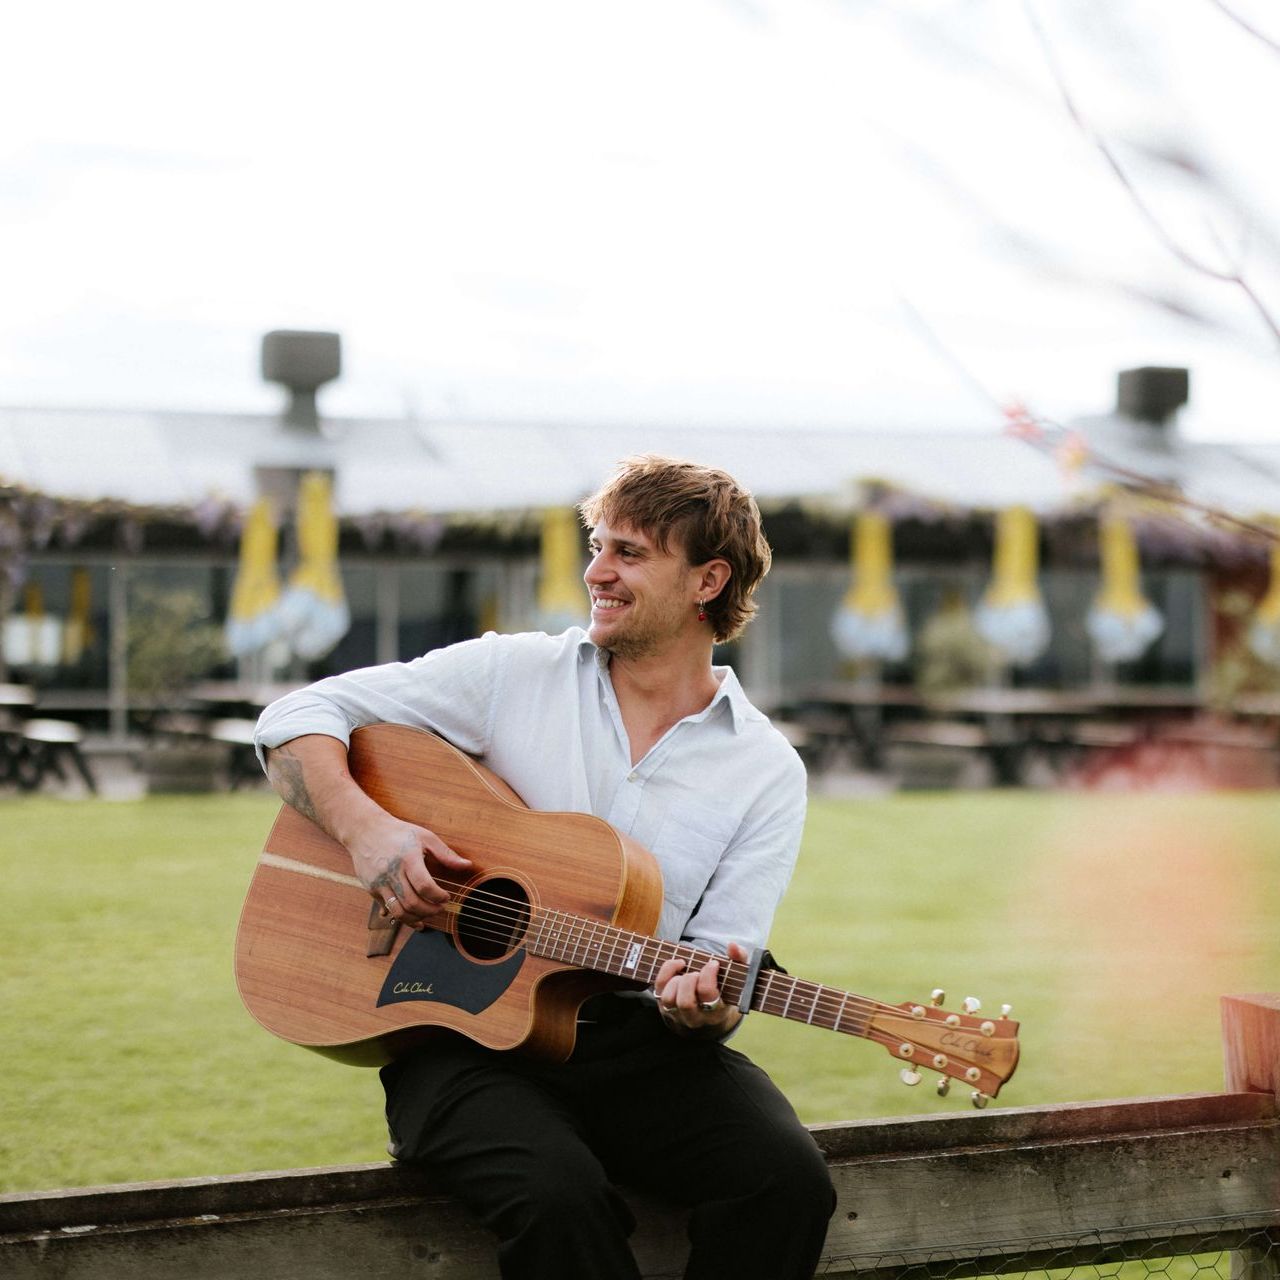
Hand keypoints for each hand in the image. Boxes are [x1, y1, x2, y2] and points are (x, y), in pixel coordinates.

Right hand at [345, 809, 471, 929]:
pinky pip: (388, 909)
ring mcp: (379, 882)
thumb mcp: (425, 837)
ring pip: (398, 911)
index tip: (446, 897)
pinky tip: (413, 916)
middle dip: (430, 911)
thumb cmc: (399, 833)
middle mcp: (392, 872)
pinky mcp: (371, 889)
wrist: (365, 830)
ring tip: (427, 915)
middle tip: (440, 909)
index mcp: (408, 858)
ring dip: (416, 919)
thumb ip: (446, 854)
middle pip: (412, 903)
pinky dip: (402, 916)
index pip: (425, 886)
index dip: (438, 897)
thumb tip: (467, 866)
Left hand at [655, 941, 748, 1038]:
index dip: (708, 975)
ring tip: (686, 973)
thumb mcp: (737, 978)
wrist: (709, 1016)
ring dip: (675, 980)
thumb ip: (739, 959)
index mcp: (716, 1012)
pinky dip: (666, 972)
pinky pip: (658, 990)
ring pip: (669, 999)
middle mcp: (695, 1017)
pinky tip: (678, 965)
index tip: (713, 963)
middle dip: (689, 980)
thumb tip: (732, 946)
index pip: (707, 995)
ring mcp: (677, 1014)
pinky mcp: (664, 1007)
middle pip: (685, 1002)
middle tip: (696, 973)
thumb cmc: (725, 991)